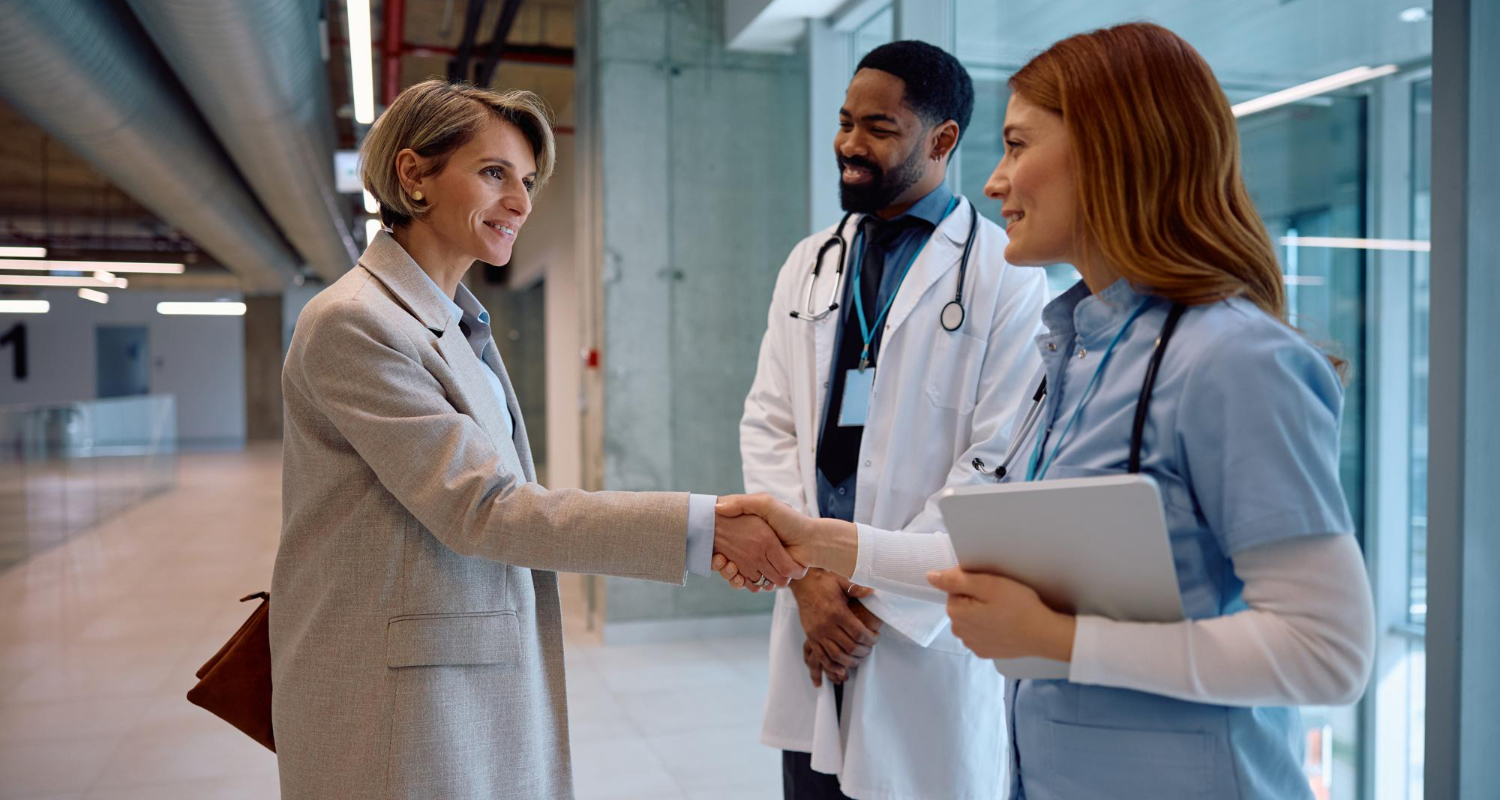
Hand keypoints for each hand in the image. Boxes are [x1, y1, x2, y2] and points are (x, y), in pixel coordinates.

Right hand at [714, 494, 856, 576]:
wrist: (811, 541)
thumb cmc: (789, 520)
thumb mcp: (765, 504)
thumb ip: (743, 503)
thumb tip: (717, 507)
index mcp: (752, 533)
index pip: (724, 540)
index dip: (716, 546)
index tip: (711, 545)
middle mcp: (753, 549)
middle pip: (726, 559)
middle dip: (720, 562)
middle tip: (718, 558)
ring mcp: (759, 563)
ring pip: (734, 573)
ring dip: (728, 572)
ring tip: (726, 564)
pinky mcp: (766, 576)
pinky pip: (747, 583)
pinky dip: (739, 582)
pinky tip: (736, 575)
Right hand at [790, 570, 880, 686]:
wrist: (802, 583)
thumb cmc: (824, 582)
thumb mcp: (842, 581)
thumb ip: (857, 588)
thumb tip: (873, 591)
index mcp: (837, 612)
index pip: (858, 633)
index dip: (870, 639)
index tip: (876, 638)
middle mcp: (826, 625)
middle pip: (849, 647)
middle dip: (863, 652)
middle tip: (869, 649)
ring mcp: (817, 633)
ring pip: (836, 655)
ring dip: (850, 661)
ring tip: (858, 659)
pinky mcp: (810, 637)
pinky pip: (821, 657)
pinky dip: (832, 666)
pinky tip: (841, 669)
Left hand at [926, 568, 1075, 661]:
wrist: (1043, 634)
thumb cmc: (1018, 606)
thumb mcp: (988, 585)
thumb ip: (956, 579)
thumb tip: (931, 576)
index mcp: (956, 613)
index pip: (954, 589)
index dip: (972, 584)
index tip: (991, 588)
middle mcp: (959, 632)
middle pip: (961, 605)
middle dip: (976, 599)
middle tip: (999, 599)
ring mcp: (972, 644)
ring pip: (970, 619)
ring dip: (982, 613)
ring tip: (1004, 612)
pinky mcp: (985, 652)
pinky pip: (980, 633)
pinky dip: (989, 627)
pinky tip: (1004, 625)